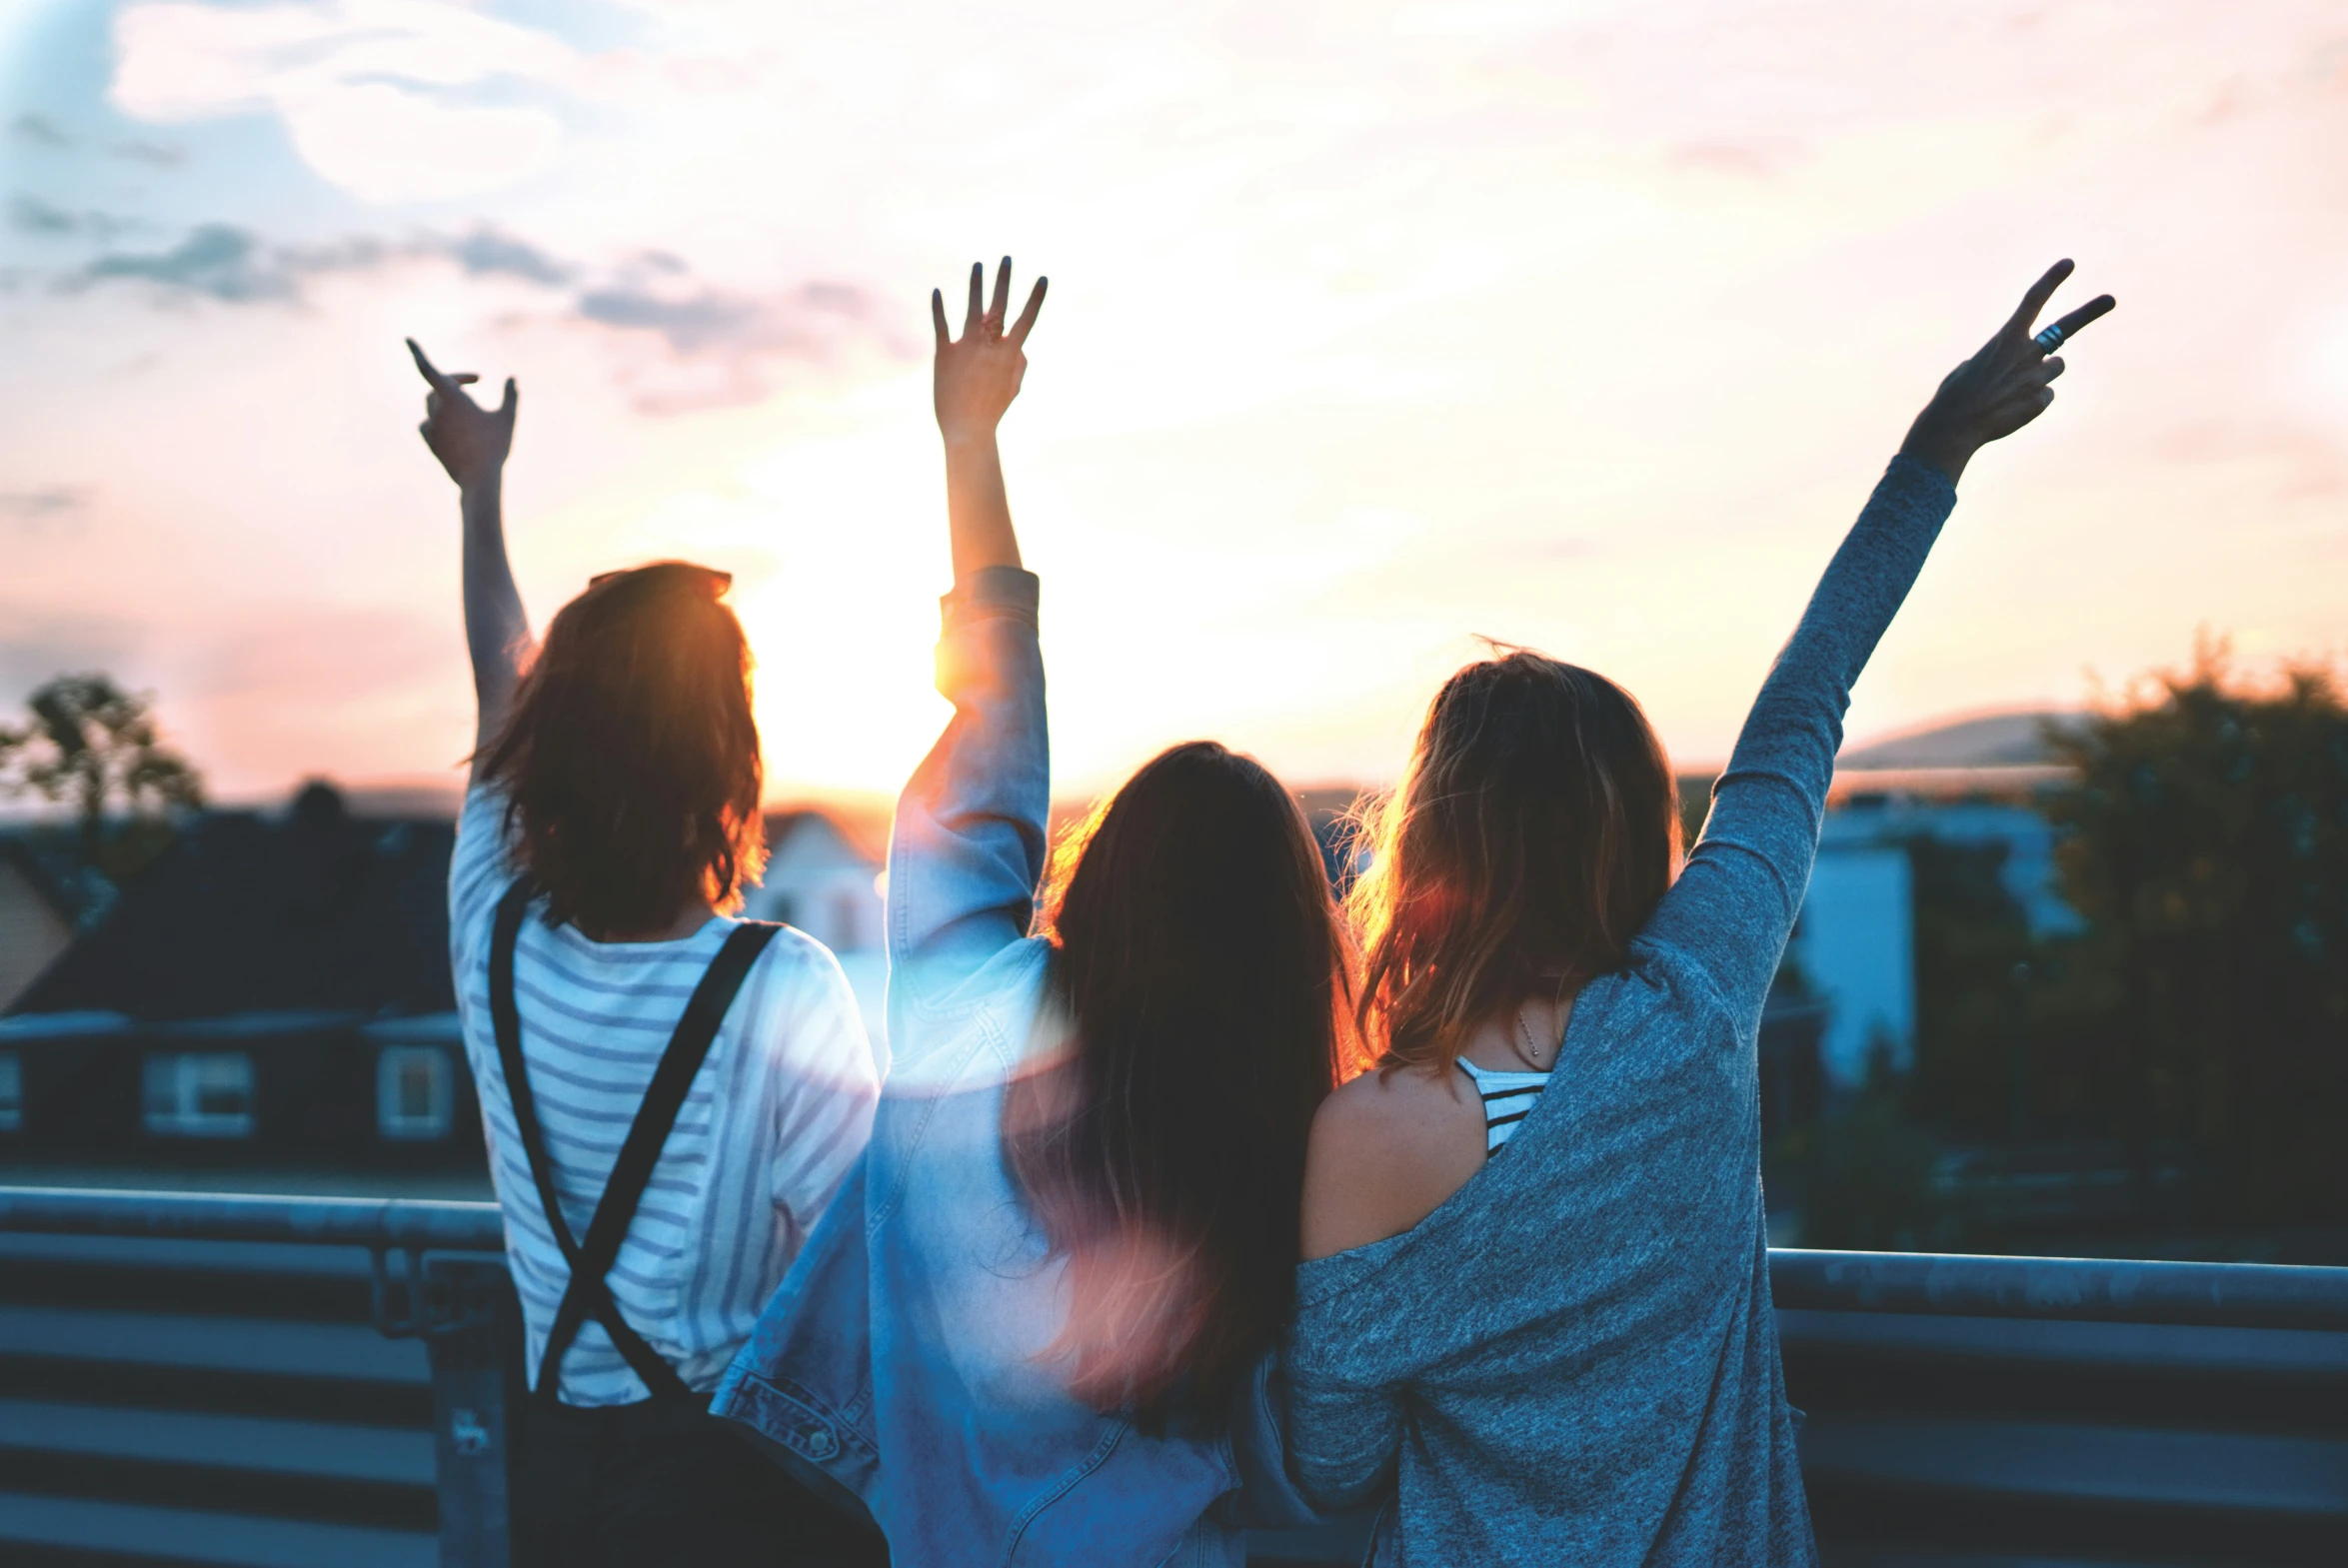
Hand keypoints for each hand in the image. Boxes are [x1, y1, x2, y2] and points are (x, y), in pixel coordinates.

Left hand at [408, 338, 516, 490]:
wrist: (479, 480)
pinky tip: (450, 427)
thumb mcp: (507, 418)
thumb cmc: (494, 446)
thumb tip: (512, 379)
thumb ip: (510, 396)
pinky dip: (437, 420)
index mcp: (452, 397)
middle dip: (454, 381)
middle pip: (437, 387)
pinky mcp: (431, 443)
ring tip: (468, 406)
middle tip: (475, 380)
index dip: (417, 352)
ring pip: (432, 405)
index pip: (428, 369)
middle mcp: (436, 410)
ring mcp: (432, 427)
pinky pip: (428, 425)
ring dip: (446, 401)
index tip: (407, 339)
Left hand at [932, 258, 1045, 445]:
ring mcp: (966, 346)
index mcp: (1010, 354)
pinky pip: (941, 325)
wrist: (966, 429)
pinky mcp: (944, 353)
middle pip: (999, 305)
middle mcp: (989, 345)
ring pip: (972, 308)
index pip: (1026, 320)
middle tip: (1007, 257)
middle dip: (1004, 280)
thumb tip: (1019, 345)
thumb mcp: (1014, 387)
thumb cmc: (993, 410)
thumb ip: (1019, 363)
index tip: (1044, 278)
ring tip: (978, 265)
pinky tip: (936, 291)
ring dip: (976, 284)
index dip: (1036, 298)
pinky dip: (938, 307)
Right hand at [1899, 260, 2113, 484]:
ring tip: (2011, 391)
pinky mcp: (2042, 400)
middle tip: (2110, 299)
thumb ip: (1995, 360)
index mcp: (2005, 338)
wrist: (1954, 427)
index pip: (2033, 301)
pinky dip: (2031, 402)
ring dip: (2040, 375)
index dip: (2052, 280)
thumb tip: (2008, 369)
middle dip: (2090, 312)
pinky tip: (2010, 409)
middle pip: (2065, 327)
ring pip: (2055, 368)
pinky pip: (2046, 396)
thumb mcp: (1970, 367)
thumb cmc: (1954, 396)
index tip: (2069, 263)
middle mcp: (2027, 352)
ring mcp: (2037, 376)